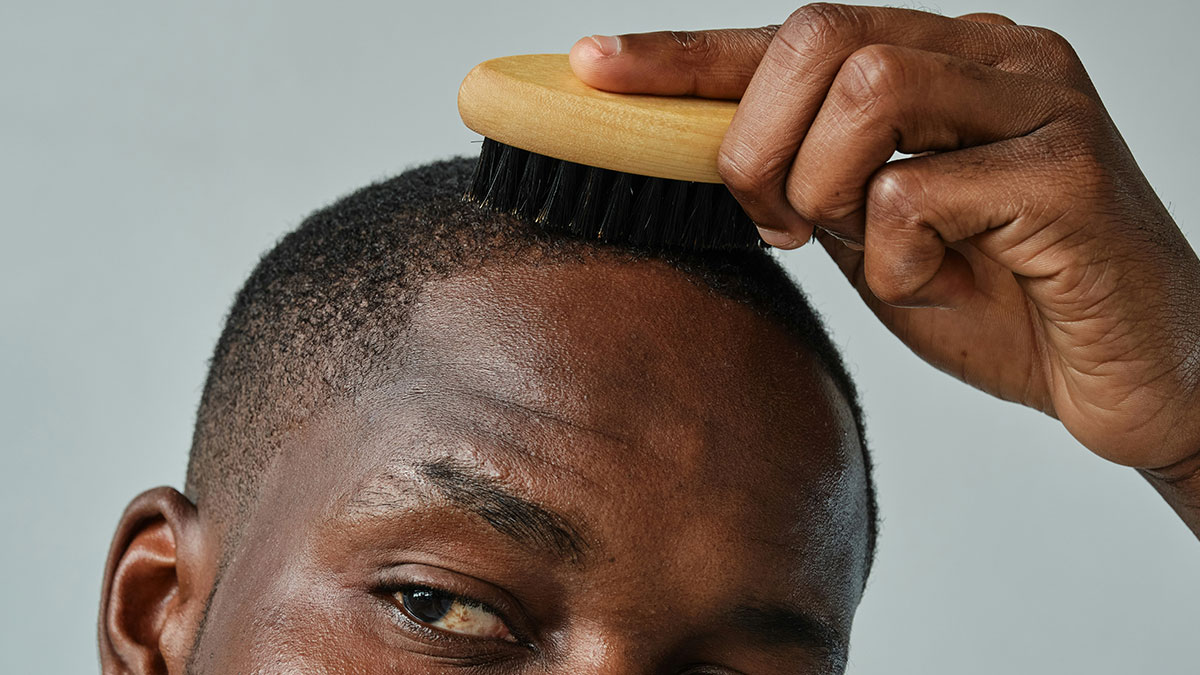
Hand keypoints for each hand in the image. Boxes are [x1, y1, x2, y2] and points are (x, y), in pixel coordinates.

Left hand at [569, 6, 1199, 488]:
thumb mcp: (876, 238)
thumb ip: (812, 186)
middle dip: (758, 142)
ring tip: (870, 251)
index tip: (592, 67)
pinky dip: (898, 257)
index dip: (684, 54)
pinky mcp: (1068, 167)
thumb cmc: (1003, 301)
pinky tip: (943, 283)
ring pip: (868, 86)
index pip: (789, 36)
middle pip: (817, 34)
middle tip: (782, 223)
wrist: (1128, 376)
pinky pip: (918, 189)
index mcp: (939, 60)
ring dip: (828, 188)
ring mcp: (1037, 99)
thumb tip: (711, 159)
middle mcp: (989, 54)